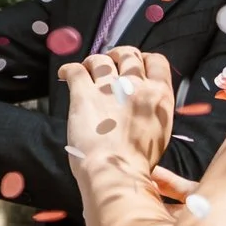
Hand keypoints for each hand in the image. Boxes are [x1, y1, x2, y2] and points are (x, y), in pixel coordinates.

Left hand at [61, 46, 176, 176]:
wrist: (117, 171)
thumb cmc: (138, 159)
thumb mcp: (160, 129)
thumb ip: (153, 108)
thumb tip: (143, 99)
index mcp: (160, 95)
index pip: (156, 61)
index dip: (143, 59)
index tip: (133, 66)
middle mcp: (137, 86)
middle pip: (128, 54)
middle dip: (117, 56)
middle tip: (108, 65)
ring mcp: (110, 89)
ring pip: (101, 60)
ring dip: (92, 62)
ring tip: (86, 71)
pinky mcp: (84, 95)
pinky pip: (75, 70)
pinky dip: (68, 69)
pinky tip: (65, 74)